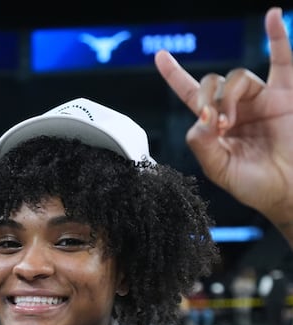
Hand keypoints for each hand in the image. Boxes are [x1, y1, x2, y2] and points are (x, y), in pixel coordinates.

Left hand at [154, 7, 292, 233]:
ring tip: (229, 123)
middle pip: (212, 84)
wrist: (287, 189)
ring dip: (228, 96)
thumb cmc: (254, 185)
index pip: (191, 96)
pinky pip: (282, 61)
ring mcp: (258, 100)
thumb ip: (203, 146)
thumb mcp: (219, 170)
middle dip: (206, 100)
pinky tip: (270, 17)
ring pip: (237, 78)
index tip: (160, 57)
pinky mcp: (283, 95)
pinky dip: (277, 38)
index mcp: (214, 127)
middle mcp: (233, 109)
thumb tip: (200, 118)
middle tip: (214, 125)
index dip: (175, 76)